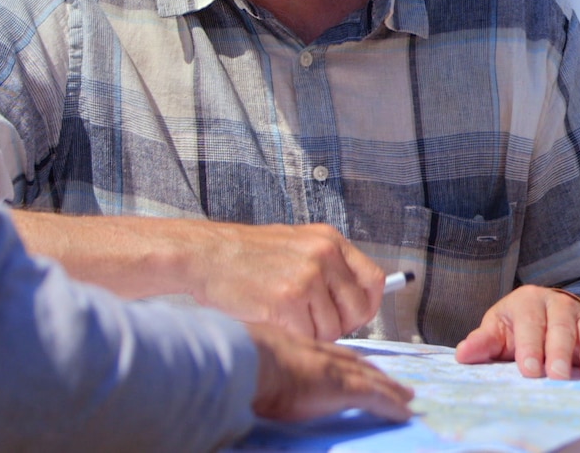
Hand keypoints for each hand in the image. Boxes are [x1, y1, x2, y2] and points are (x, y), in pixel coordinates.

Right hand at [194, 223, 385, 341]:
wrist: (206, 255)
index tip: (355, 316)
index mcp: (330, 240)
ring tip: (286, 318)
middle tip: (315, 323)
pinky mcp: (287, 301)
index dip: (366, 305)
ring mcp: (307, 278)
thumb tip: (354, 300)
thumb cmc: (246, 255)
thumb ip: (328, 267)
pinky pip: (307, 337)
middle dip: (340, 325)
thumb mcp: (297, 245)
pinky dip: (293, 338)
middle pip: (358, 310)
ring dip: (311, 333)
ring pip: (332, 329)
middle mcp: (324, 256)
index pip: (373, 280)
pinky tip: (275, 322)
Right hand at [246, 322, 413, 422]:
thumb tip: (257, 378)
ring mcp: (336, 371)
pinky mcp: (344, 389)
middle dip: (377, 374)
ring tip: (406, 397)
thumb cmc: (242, 363)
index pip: (334, 355)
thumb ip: (266, 367)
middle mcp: (324, 354)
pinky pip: (377, 398)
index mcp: (303, 347)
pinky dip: (393, 405)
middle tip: (393, 383)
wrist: (249, 363)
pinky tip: (405, 412)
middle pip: (359, 365)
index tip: (361, 367)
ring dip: (391, 389)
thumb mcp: (255, 360)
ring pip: (373, 380)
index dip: (351, 362)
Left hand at [453, 285, 579, 381]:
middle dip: (561, 353)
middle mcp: (559, 306)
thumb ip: (483, 342)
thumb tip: (463, 354)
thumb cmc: (515, 324)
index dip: (529, 347)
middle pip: (561, 330)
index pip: (529, 325)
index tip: (529, 370)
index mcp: (529, 302)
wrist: (543, 307)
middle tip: (559, 376)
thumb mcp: (497, 328)